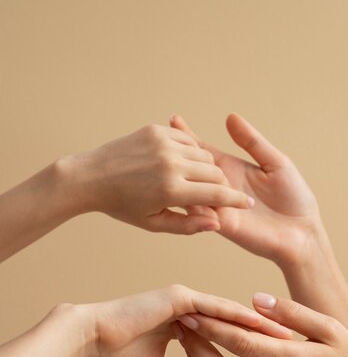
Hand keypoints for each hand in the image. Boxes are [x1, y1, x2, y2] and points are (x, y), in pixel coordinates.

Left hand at [63, 124, 253, 234]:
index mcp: (171, 190)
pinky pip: (187, 141)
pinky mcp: (156, 131)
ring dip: (206, 169)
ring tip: (196, 181)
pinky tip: (182, 165)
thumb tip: (218, 223)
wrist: (90, 177)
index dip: (236, 201)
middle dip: (221, 184)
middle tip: (218, 193)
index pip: (217, 194)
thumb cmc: (123, 206)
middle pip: (215, 172)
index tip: (248, 204)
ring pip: (203, 155)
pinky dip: (190, 153)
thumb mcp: (154, 223)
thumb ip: (188, 225)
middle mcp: (171, 164)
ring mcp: (163, 144)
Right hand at [82, 285, 291, 356]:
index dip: (250, 343)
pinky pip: (212, 308)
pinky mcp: (177, 298)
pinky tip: (257, 323)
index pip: (225, 332)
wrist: (91, 338)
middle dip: (263, 332)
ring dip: (256, 323)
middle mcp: (189, 306)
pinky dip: (234, 315)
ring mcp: (184, 299)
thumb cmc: (118, 351)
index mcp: (185, 321)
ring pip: (228, 312)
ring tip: (285, 333)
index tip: (276, 356)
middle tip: (294, 342)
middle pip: (234, 320)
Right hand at [170, 113, 319, 264]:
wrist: (302, 232)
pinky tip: (182, 191)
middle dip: (177, 157)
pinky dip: (192, 203)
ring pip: (191, 192)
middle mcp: (221, 187)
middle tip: (163, 143)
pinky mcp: (223, 225)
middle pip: (192, 170)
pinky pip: (202, 213)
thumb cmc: (294, 197)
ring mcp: (220, 206)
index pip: (204, 151)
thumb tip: (229, 117)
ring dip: (179, 180)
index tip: (173, 120)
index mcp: (232, 169)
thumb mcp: (275, 162)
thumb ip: (251, 141)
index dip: (188, 136)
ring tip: (165, 163)